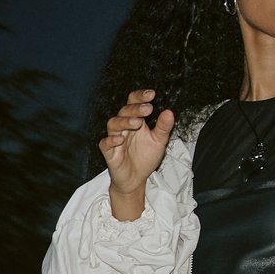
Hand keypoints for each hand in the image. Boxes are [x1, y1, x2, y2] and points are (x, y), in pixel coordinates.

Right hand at [100, 88, 173, 219]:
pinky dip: (111, 140)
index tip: (152, 94)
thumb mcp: (159, 141)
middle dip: (135, 108)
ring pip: (113, 124)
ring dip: (124, 121)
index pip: (133, 102)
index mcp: (135, 120)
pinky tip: (121, 139)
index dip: (140, 97)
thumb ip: (163, 127)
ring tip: (137, 122)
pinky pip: (105, 143)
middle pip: (124, 111)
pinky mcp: (109, 153)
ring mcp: (115, 139)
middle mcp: (124, 127)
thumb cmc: (146, 157)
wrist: (137, 179)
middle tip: (148, 109)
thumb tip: (169, 112)